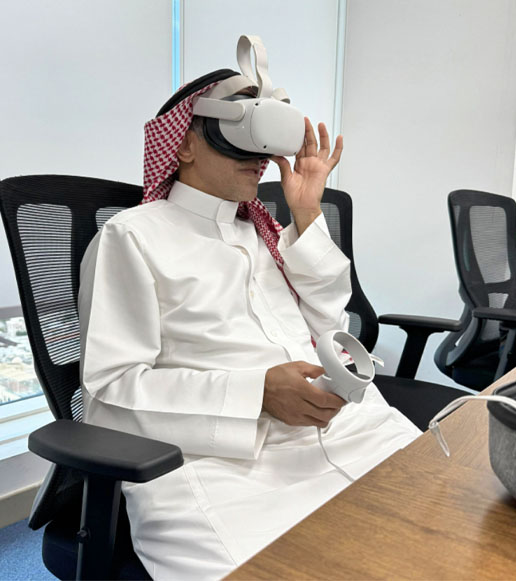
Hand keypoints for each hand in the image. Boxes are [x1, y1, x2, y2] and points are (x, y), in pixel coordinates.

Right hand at [263, 361, 345, 427]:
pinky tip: (316, 412)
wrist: (259, 389)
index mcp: (302, 390)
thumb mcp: (297, 367)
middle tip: (338, 403)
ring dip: (327, 416)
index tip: (342, 399)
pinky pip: (310, 424)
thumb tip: (327, 372)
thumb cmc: (275, 377)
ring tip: (328, 408)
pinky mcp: (292, 421)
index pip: (326, 400)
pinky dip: (317, 419)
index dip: (338, 401)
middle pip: (326, 414)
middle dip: (336, 410)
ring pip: (319, 422)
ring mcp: (296, 415)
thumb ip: (315, 370)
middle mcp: (299, 405)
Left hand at [271, 118, 342, 233]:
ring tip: (320, 125)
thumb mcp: (285, 178)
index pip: (300, 146)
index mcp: (299, 164)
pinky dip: (338, 148)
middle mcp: (309, 163)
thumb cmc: (294, 196)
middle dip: (308, 131)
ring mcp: (318, 166)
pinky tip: (340, 138)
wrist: (302, 206)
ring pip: (322, 147)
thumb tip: (274, 154)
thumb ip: (282, 164)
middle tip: (305, 120)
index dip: (298, 136)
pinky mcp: (325, 170)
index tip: (295, 126)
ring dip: (322, 135)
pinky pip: (334, 158)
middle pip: (310, 143)